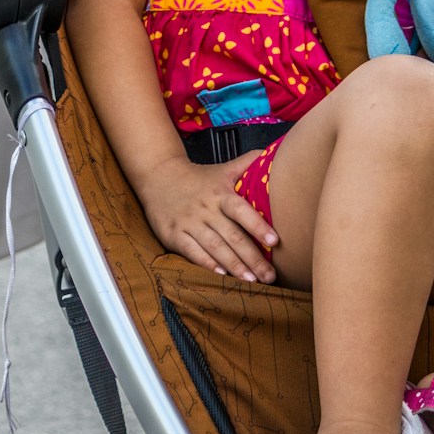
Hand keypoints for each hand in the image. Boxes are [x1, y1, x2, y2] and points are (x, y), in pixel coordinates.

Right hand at [135, 152, 278, 282]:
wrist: (159, 176)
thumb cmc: (199, 178)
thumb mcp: (223, 169)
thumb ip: (248, 163)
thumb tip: (274, 153)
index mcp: (220, 193)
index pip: (241, 210)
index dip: (258, 226)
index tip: (274, 242)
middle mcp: (205, 209)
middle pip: (232, 236)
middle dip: (253, 258)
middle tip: (270, 276)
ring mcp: (188, 223)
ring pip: (215, 247)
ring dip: (235, 266)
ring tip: (251, 281)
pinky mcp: (174, 235)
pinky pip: (192, 252)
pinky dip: (207, 264)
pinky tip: (222, 275)